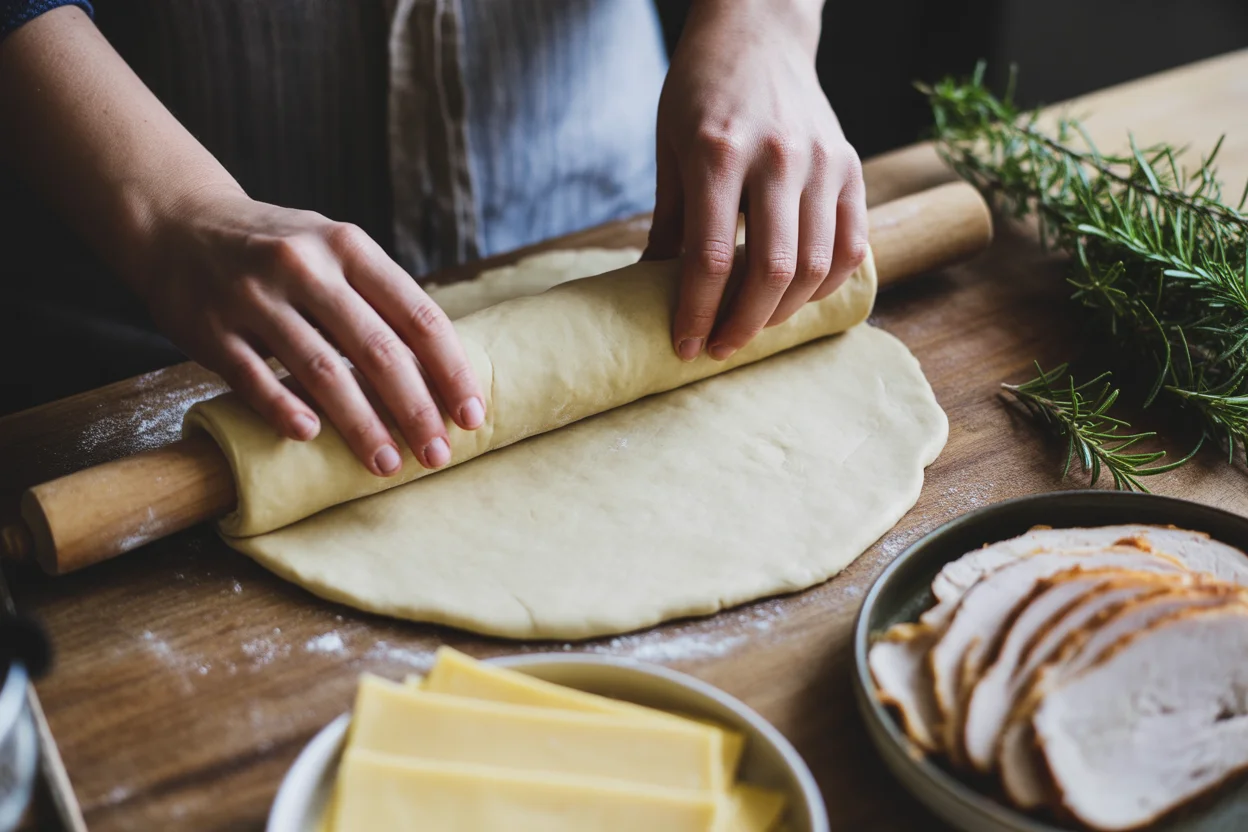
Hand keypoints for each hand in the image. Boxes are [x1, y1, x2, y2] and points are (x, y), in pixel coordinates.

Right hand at [138, 185, 484, 476]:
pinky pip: (252, 376)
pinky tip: (310, 436)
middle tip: (437, 455)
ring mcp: (255, 296)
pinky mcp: (210, 326)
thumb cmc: (278, 251)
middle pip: (377, 349)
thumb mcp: (333, 251)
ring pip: (320, 369)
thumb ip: (380, 300)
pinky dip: (283, 408)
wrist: (177, 222)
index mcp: (350, 248)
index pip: (418, 316)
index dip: (450, 371)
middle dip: (414, 409)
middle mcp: (307, 266)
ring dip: (360, 424)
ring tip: (385, 464)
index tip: (471, 417)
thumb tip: (441, 374)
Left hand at [644, 0, 867, 360]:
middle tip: (720, 346)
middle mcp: (778, 157)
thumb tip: (653, 289)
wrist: (758, 32)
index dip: (696, 313)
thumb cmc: (702, 91)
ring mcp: (822, 162)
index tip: (684, 347)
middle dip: (742, 324)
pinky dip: (826, 284)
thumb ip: (670, 222)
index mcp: (719, 153)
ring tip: (753, 325)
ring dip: (783, 312)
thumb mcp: (669, 149)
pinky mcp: (850, 166)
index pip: (708, 258)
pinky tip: (797, 296)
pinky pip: (849, 245)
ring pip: (815, 266)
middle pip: (771, 270)